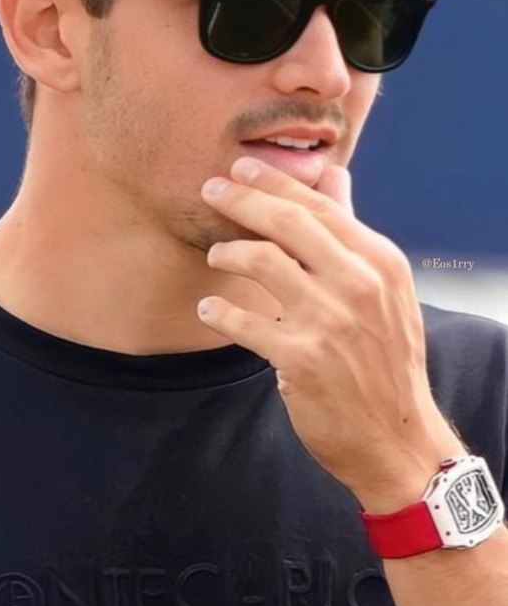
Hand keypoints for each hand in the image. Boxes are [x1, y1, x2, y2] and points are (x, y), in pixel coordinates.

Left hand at [198, 156, 460, 508]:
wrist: (396, 437)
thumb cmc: (385, 357)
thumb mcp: (385, 289)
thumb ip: (352, 231)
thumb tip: (334, 176)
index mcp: (380, 261)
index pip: (320, 206)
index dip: (275, 182)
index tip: (241, 169)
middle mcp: (358, 284)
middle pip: (288, 222)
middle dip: (242, 200)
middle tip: (210, 190)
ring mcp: (330, 321)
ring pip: (262, 261)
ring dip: (228, 252)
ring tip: (215, 255)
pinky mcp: (301, 360)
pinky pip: (245, 322)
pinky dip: (219, 312)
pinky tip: (208, 309)